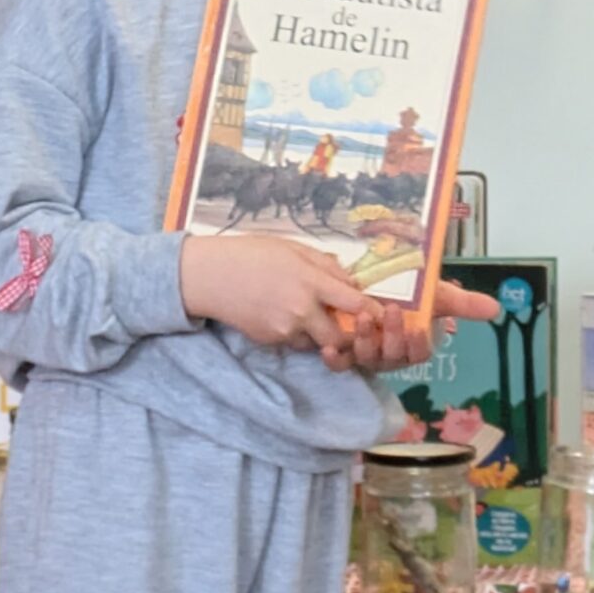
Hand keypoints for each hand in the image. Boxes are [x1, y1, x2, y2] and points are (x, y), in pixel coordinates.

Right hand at [181, 235, 367, 352]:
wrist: (210, 276)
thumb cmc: (252, 254)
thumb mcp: (294, 248)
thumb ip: (326, 266)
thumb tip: (352, 282)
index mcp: (311, 282)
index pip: (355, 304)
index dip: (373, 312)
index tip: (383, 314)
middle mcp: (301, 311)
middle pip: (340, 339)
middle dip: (349, 337)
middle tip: (352, 327)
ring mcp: (285, 330)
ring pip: (317, 344)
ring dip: (321, 335)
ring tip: (311, 315)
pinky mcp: (270, 341)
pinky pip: (295, 343)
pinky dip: (298, 334)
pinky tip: (284, 314)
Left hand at [321, 278, 501, 373]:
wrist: (372, 286)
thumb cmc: (408, 294)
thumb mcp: (435, 295)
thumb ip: (463, 303)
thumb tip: (497, 308)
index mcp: (413, 345)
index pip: (419, 353)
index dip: (417, 343)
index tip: (416, 326)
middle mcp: (391, 355)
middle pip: (392, 356)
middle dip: (391, 337)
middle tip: (388, 312)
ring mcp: (367, 356)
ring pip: (367, 359)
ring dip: (364, 342)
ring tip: (361, 318)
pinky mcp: (344, 353)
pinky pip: (340, 364)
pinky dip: (334, 359)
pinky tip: (328, 348)